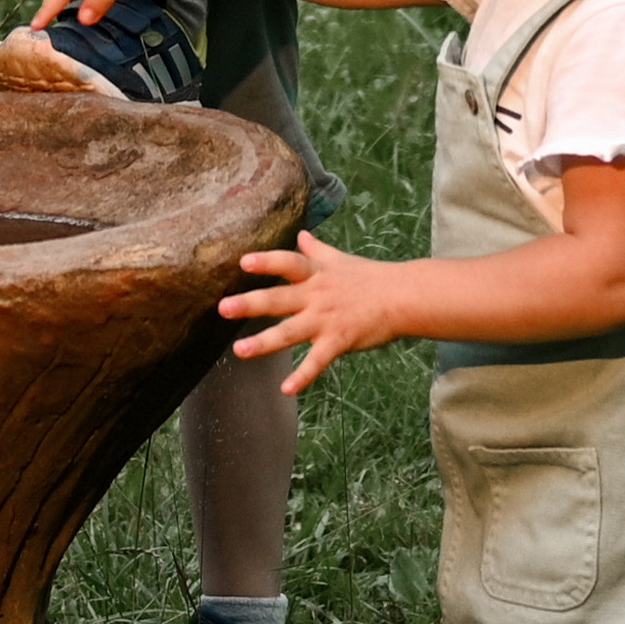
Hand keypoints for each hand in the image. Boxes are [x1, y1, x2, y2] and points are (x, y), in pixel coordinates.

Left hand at [219, 232, 405, 392]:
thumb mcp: (340, 260)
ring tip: (239, 351)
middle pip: (278, 299)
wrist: (402, 298)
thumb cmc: (370, 278)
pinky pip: (317, 361)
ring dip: (263, 343)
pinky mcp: (339, 341)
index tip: (242, 261)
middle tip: (222, 308)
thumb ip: (316, 250)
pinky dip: (303, 376)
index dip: (266, 262)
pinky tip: (286, 389)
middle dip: (249, 304)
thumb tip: (301, 234)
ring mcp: (326, 320)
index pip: (287, 264)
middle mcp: (316, 296)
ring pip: (290, 332)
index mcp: (316, 275)